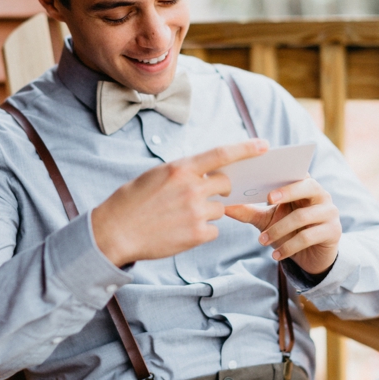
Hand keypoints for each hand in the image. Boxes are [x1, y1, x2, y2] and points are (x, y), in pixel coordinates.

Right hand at [92, 139, 268, 266]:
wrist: (113, 232)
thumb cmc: (132, 202)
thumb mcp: (155, 176)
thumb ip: (183, 173)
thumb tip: (207, 173)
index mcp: (180, 169)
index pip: (222, 154)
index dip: (246, 148)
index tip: (265, 145)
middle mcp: (192, 188)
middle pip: (225, 185)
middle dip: (223, 189)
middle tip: (209, 194)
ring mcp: (197, 212)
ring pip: (220, 209)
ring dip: (208, 212)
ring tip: (181, 217)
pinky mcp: (197, 234)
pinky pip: (214, 229)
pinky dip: (203, 230)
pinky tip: (181, 231)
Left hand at [225, 176, 341, 275]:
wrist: (311, 257)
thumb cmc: (289, 231)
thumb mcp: (267, 220)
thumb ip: (248, 211)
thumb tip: (223, 206)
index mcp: (305, 185)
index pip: (298, 171)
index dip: (285, 172)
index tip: (267, 180)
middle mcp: (321, 195)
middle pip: (308, 186)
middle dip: (288, 192)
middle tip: (268, 200)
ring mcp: (329, 213)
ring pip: (303, 217)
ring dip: (279, 230)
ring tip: (261, 241)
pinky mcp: (333, 232)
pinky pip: (308, 237)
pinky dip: (288, 247)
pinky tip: (275, 255)